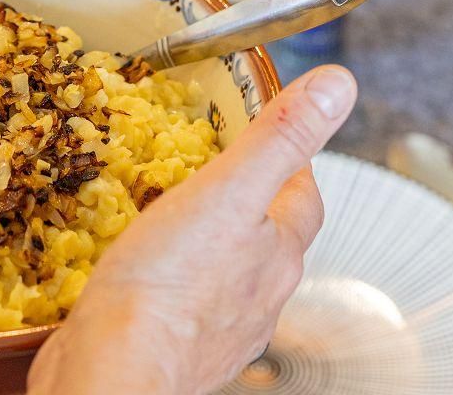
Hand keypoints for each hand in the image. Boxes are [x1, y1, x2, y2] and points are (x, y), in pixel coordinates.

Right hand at [29, 65, 357, 394]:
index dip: (290, 160)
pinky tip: (148, 268)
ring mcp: (221, 326)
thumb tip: (336, 86)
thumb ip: (280, 136)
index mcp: (278, 253)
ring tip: (177, 211)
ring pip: (230, 271)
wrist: (116, 372)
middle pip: (269, 236)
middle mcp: (259, 296)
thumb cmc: (168, 287)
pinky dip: (175, 278)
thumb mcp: (229, 189)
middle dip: (248, 199)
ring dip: (212, 240)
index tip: (271, 132)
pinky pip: (188, 302)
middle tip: (215, 164)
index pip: (303, 196)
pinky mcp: (180, 346)